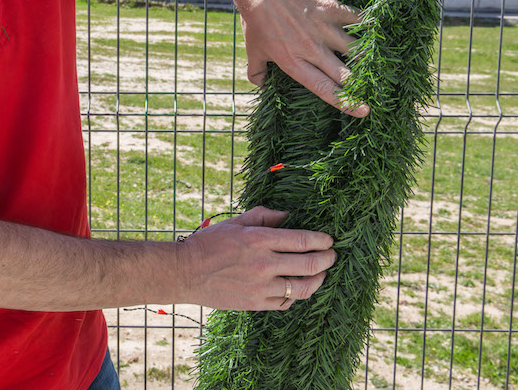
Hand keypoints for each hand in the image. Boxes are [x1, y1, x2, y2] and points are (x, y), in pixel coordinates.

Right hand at [177, 206, 335, 310]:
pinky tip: (299, 288)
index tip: (329, 240)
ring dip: (319, 280)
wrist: (185, 272)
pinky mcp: (255, 303)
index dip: (323, 241)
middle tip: (332, 255)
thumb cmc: (208, 243)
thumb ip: (264, 216)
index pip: (303, 240)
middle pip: (310, 265)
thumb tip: (289, 215)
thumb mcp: (236, 222)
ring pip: (303, 288)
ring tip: (322, 273)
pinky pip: (286, 302)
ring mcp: (260, 286)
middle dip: (328, 259)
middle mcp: (263, 263)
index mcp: (259, 239)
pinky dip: (298, 295)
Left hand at [227, 0, 369, 117]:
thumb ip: (256, 71)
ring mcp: (323, 28)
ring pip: (354, 48)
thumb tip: (260, 84)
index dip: (345, 102)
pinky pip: (355, 19)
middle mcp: (312, 49)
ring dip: (366, 57)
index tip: (363, 111)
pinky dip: (366, 25)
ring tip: (376, 63)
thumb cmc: (255, 21)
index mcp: (294, 64)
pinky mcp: (330, 9)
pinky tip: (376, 30)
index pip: (323, 88)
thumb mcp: (253, 50)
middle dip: (361, 86)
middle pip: (344, 73)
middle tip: (375, 92)